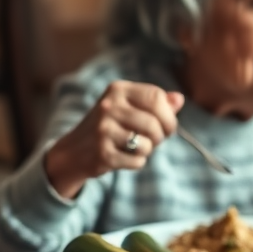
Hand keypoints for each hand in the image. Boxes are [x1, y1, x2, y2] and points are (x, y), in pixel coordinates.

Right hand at [44, 82, 184, 199]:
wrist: (73, 152)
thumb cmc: (111, 126)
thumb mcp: (130, 107)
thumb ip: (157, 102)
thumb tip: (179, 99)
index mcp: (118, 89)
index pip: (156, 97)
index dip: (169, 115)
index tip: (168, 126)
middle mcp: (108, 106)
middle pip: (155, 123)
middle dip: (162, 136)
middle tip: (155, 140)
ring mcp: (103, 130)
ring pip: (148, 143)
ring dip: (149, 149)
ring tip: (136, 147)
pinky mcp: (102, 153)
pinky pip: (138, 160)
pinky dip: (137, 162)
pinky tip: (124, 157)